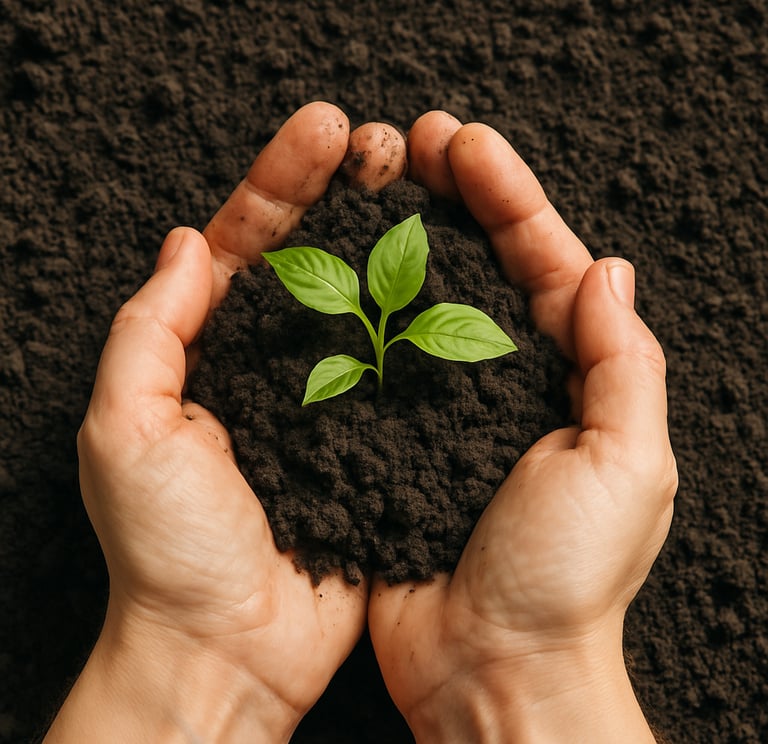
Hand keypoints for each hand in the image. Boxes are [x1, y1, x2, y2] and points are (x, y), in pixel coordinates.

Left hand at [44, 103, 404, 742]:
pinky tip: (455, 281)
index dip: (283, 183)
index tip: (325, 131)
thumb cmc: (169, 550)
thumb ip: (150, 332)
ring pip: (365, 301)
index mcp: (209, 352)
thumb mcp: (127, 430)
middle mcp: (272, 364)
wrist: (231, 647)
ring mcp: (331, 398)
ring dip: (393, 242)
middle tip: (390, 145)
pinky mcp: (375, 440)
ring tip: (428, 188)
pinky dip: (427, 323)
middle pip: (313, 257)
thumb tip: (185, 244)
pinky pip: (403, 369)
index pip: (246, 243)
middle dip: (347, 193)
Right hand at [369, 113, 677, 742]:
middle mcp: (509, 382)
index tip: (464, 145)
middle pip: (481, 267)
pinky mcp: (393, 437)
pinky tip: (335, 272)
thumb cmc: (564, 581)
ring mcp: (445, 406)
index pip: (546, 262)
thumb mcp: (626, 468)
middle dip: (452, 198)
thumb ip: (626, 367)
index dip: (508, 197)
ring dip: (402, 240)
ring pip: (424, 301)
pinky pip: (377, 360)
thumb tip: (610, 271)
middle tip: (410, 143)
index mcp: (573, 379)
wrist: (489, 667)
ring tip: (370, 185)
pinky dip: (359, 312)